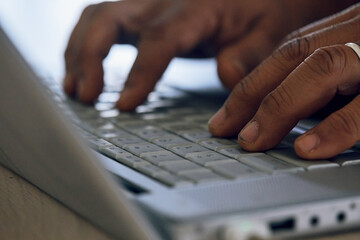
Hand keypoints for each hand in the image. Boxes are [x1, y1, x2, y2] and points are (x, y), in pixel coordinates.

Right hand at [63, 0, 341, 110]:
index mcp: (195, 9)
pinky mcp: (144, 14)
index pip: (158, 41)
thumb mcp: (268, 32)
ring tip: (74, 88)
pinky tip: (83, 70)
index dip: (138, 74)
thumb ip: (248, 55)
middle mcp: (163, 1)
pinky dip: (86, 45)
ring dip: (78, 51)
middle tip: (83, 96)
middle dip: (88, 56)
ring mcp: (149, 5)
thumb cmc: (265, 10)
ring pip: (97, 16)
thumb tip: (226, 77)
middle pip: (109, 18)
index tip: (123, 105)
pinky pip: (103, 21)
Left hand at [209, 3, 359, 158]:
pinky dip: (334, 128)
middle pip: (294, 55)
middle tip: (225, 131)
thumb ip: (315, 85)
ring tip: (252, 141)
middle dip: (253, 95)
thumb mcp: (348, 74)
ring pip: (322, 67)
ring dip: (281, 107)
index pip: (286, 54)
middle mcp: (356, 34)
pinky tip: (307, 148)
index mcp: (343, 32)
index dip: (250, 87)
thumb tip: (270, 114)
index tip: (223, 120)